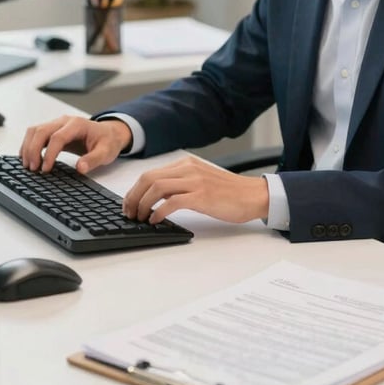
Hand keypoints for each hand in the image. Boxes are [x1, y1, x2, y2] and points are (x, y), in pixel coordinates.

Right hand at [20, 115, 132, 173]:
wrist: (108, 133)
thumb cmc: (107, 141)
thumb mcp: (106, 152)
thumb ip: (93, 160)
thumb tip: (80, 168)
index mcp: (77, 125)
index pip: (57, 137)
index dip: (49, 153)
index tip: (45, 169)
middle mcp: (64, 121)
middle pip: (41, 131)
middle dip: (33, 150)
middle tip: (32, 169)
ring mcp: (57, 124)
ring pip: (34, 131)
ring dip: (28, 147)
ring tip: (28, 166)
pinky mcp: (52, 130)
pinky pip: (35, 134)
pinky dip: (28, 145)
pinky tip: (28, 158)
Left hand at [122, 156, 269, 224]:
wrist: (254, 196)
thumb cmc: (230, 193)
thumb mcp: (201, 181)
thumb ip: (181, 183)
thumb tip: (157, 197)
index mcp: (186, 164)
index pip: (151, 173)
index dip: (135, 190)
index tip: (129, 204)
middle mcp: (188, 169)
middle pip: (149, 179)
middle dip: (133, 197)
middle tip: (129, 213)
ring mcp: (195, 182)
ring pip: (157, 188)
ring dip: (143, 204)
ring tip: (140, 218)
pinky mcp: (202, 196)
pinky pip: (172, 202)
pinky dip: (159, 211)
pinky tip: (155, 220)